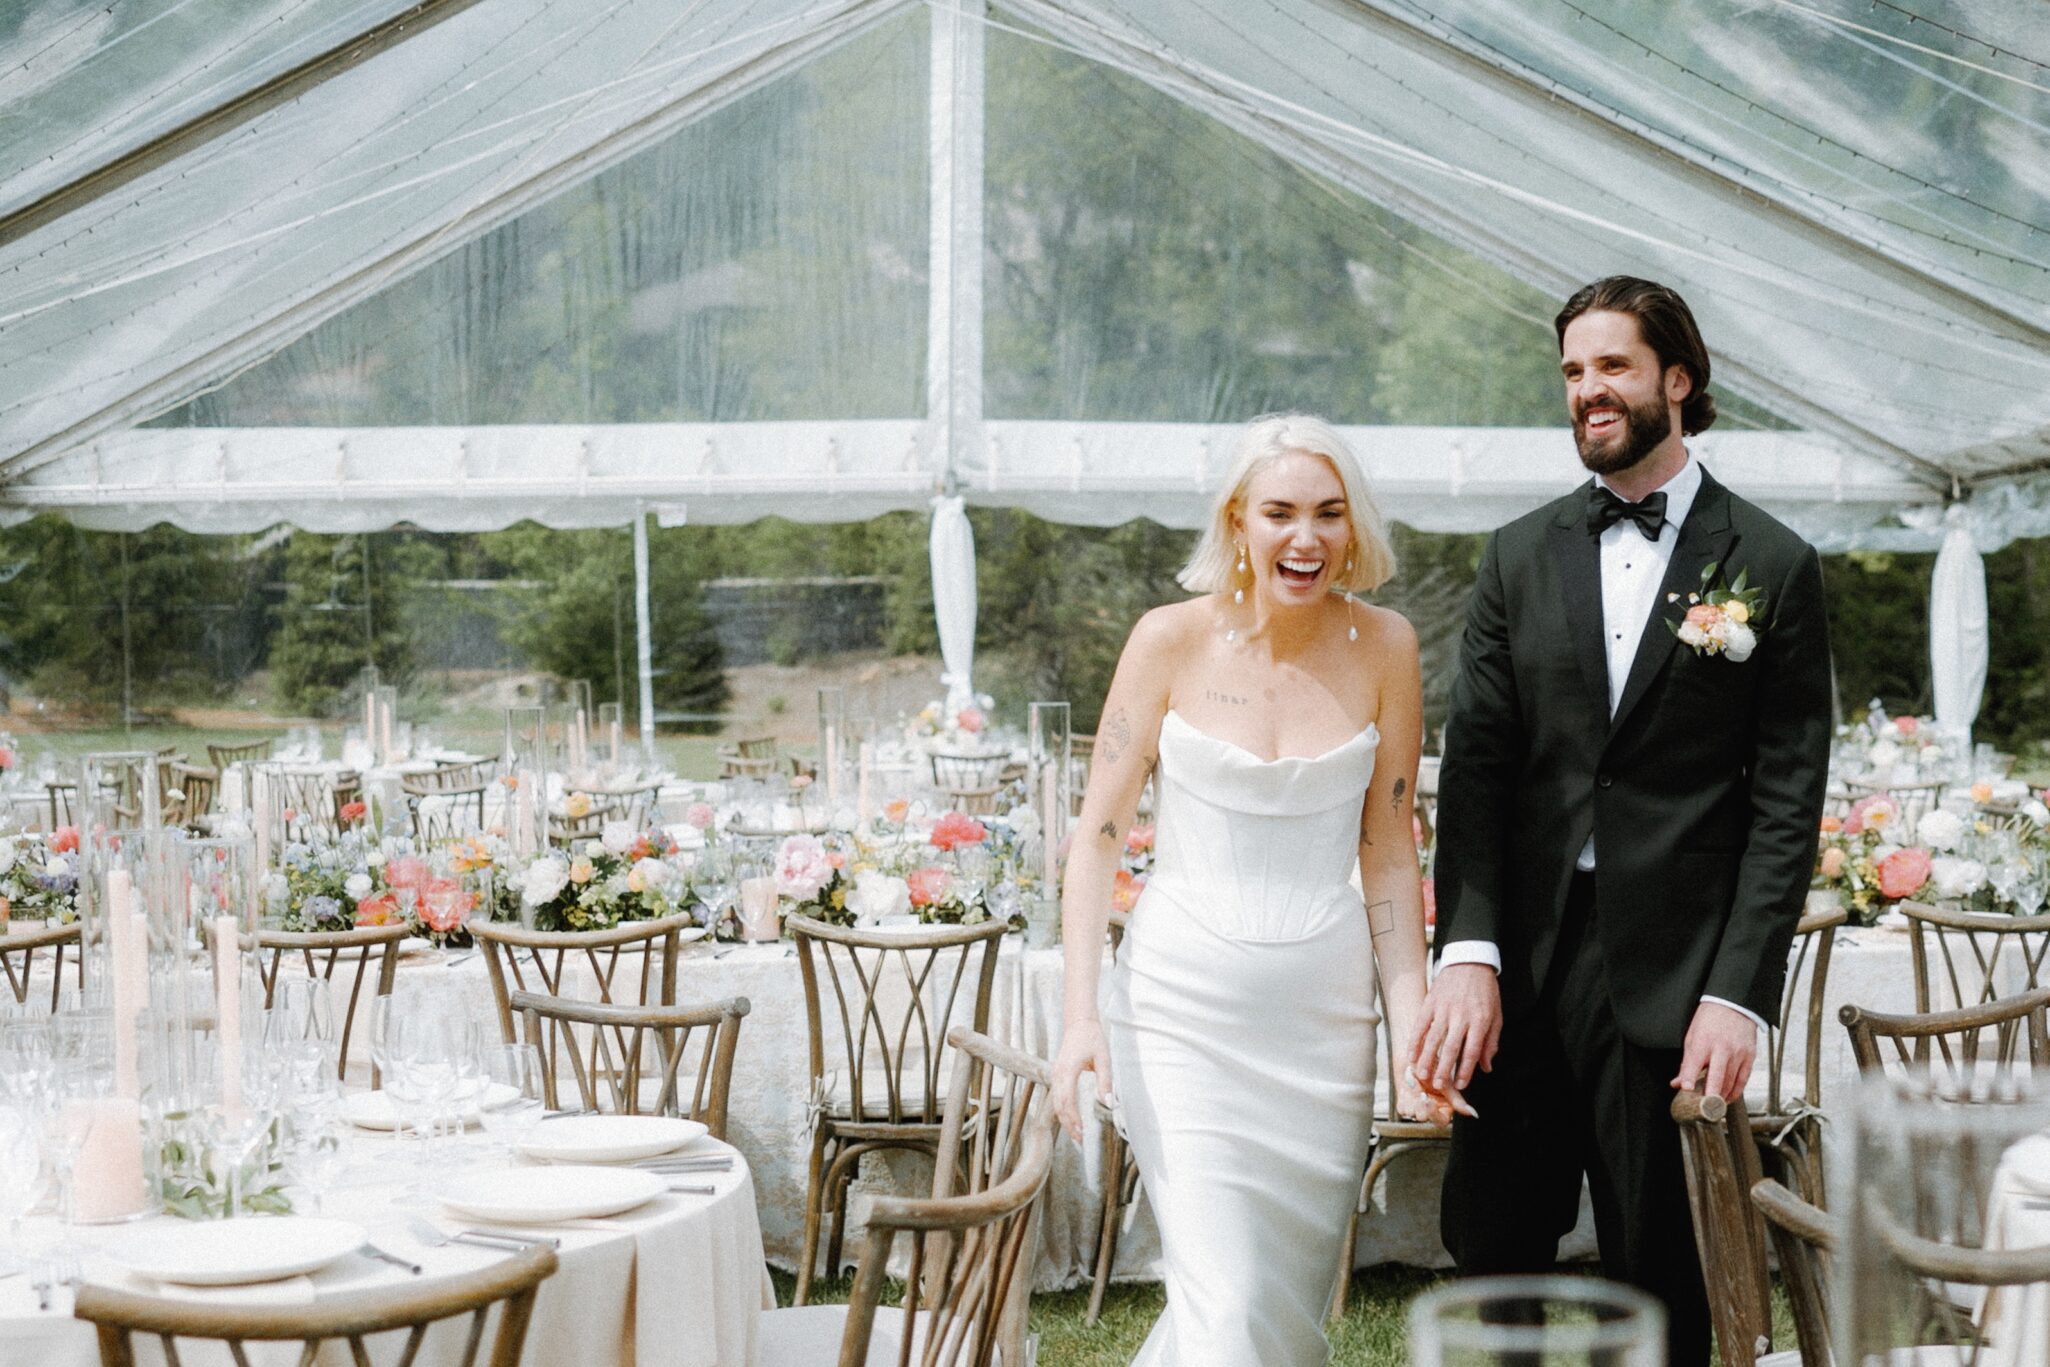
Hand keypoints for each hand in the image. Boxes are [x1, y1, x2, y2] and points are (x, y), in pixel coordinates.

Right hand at [1052, 1018, 1112, 1143]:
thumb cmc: (1092, 1038)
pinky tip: (1070, 1119)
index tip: (1082, 1132)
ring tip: (1076, 1134)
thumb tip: (1107, 1104)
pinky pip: (1057, 1097)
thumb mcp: (1104, 1058)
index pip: (1068, 1099)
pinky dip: (1062, 1110)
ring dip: (1065, 1119)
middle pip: (1059, 1105)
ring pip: (1056, 1103)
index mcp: (1068, 1069)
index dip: (1073, 1118)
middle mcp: (1058, 1073)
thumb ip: (1105, 1081)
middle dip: (1069, 1124)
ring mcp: (1056, 1074)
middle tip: (1080, 1140)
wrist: (1079, 1023)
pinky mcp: (1058, 1075)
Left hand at [1395, 1071, 1466, 1125]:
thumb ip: (1457, 1099)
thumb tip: (1473, 1113)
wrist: (1415, 1054)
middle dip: (1420, 1107)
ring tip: (1413, 1082)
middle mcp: (1430, 1109)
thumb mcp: (1446, 1081)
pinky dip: (1404, 1096)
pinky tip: (1407, 1087)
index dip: (1433, 1114)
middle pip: (1424, 1118)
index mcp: (1444, 1107)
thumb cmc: (1434, 1064)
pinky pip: (1402, 1108)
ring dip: (1411, 1097)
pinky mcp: (1404, 1104)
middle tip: (1420, 1093)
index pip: (1441, 1121)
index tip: (1428, 1101)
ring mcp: (1416, 1107)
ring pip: (1411, 1113)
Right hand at [1409, 963, 1501, 1096]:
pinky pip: (1421, 1025)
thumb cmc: (1485, 991)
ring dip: (1426, 1059)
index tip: (1460, 1084)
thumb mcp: (1496, 1016)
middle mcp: (1461, 1016)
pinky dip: (1415, 1041)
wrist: (1470, 961)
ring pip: (1433, 1039)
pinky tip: (1412, 1054)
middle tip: (1438, 1085)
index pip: (1471, 1051)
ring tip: (1422, 1075)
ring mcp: (1443, 1009)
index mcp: (1479, 1021)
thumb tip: (1486, 1067)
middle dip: (1443, 1069)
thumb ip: (1491, 1043)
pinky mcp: (1430, 1002)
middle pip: (1450, 1048)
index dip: (1466, 1070)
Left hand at [1671, 1000, 1757, 1102]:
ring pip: (1731, 1082)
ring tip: (1714, 1106)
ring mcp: (1738, 1053)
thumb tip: (1679, 1083)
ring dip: (1722, 1096)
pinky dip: (1736, 1091)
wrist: (1733, 1004)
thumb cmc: (1709, 1020)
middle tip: (1705, 1108)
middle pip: (1717, 1077)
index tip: (1686, 1089)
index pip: (1694, 1063)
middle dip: (1711, 1095)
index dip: (1689, 1078)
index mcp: (1704, 1041)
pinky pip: (1743, 1079)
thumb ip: (1686, 1063)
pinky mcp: (1750, 1056)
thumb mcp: (1692, 1037)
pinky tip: (1728, 1097)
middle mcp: (1722, 1048)